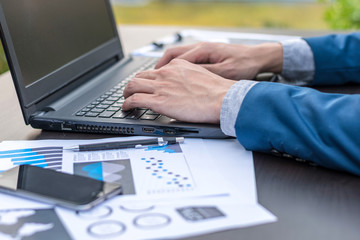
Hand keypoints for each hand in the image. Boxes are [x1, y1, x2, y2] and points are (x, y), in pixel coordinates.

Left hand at [122, 59, 235, 122]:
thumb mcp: (200, 74)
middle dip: (133, 85)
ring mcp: (161, 87)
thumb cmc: (217, 91)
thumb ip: (187, 77)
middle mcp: (166, 73)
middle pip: (140, 75)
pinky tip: (126, 108)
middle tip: (131, 92)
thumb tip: (182, 85)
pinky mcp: (159, 101)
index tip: (147, 85)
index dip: (148, 79)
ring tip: (126, 100)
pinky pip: (134, 100)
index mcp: (177, 66)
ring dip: (126, 93)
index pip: (155, 70)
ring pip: (132, 85)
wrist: (222, 99)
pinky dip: (126, 104)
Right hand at [156, 42, 282, 79]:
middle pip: (174, 53)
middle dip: (161, 65)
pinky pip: (187, 59)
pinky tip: (177, 76)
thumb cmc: (245, 64)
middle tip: (152, 77)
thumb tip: (187, 77)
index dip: (164, 69)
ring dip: (169, 65)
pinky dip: (178, 66)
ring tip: (160, 77)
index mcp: (204, 49)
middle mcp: (202, 47)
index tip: (155, 78)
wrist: (258, 57)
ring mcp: (204, 50)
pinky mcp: (208, 55)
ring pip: (179, 56)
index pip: (176, 58)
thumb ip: (206, 73)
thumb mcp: (225, 72)